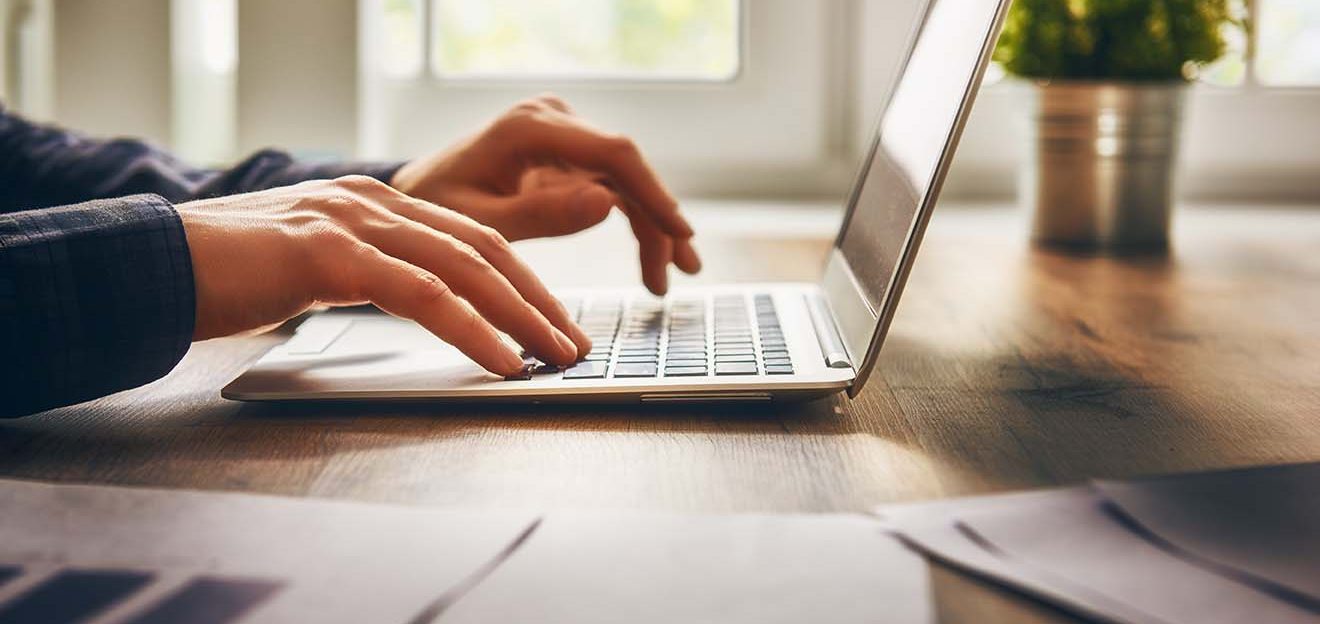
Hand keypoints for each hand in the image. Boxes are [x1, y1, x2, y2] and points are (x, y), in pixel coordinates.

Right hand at [177, 175, 589, 375]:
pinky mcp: (330, 253)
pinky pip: (422, 292)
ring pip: (464, 266)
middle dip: (538, 299)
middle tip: (575, 342)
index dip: (522, 280)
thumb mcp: (313, 268)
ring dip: (521, 316)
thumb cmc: (228, 276)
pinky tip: (501, 359)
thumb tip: (418, 307)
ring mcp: (352, 222)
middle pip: (483, 248)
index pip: (471, 238)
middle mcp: (373, 202)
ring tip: (556, 355)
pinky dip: (471, 328)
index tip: (554, 320)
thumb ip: (366, 274)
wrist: (151, 264)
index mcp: (374, 203)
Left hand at [390, 94, 700, 294]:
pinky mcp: (567, 155)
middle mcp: (553, 121)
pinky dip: (632, 222)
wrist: (414, 196)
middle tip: (680, 271)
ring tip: (663, 280)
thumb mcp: (480, 223)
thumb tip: (607, 204)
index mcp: (529, 128)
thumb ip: (541, 215)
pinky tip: (650, 261)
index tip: (679, 232)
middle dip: (658, 220)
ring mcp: (563, 135)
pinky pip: (612, 188)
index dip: (653, 193)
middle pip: (626, 168)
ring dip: (651, 227)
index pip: (613, 153)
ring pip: (626, 181)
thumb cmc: (435, 209)